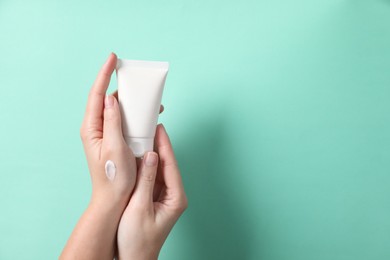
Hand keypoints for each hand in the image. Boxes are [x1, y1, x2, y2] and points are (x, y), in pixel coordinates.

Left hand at [61, 53, 136, 258]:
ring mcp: (105, 134)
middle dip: (122, 86)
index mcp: (92, 128)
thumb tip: (111, 99)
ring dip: (132, 103)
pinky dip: (135, 115)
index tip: (113, 58)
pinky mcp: (114, 139)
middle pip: (107, 99)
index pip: (97, 94)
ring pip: (117, 110)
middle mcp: (96, 128)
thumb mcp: (115, 149)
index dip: (104, 74)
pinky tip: (148, 117)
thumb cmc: (114, 178)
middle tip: (137, 79)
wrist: (114, 199)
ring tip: (150, 102)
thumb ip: (112, 123)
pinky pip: (123, 120)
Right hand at [117, 124, 187, 259]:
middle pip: (167, 165)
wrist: (134, 258)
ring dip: (152, 154)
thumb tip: (151, 155)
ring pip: (159, 169)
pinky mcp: (155, 198)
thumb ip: (145, 180)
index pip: (171, 165)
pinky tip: (139, 154)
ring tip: (144, 135)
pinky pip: (152, 176)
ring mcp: (165, 196)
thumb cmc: (137, 240)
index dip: (165, 145)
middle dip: (159, 146)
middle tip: (150, 126)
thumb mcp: (139, 208)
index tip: (159, 128)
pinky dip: (146, 165)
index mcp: (176, 198)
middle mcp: (174, 195)